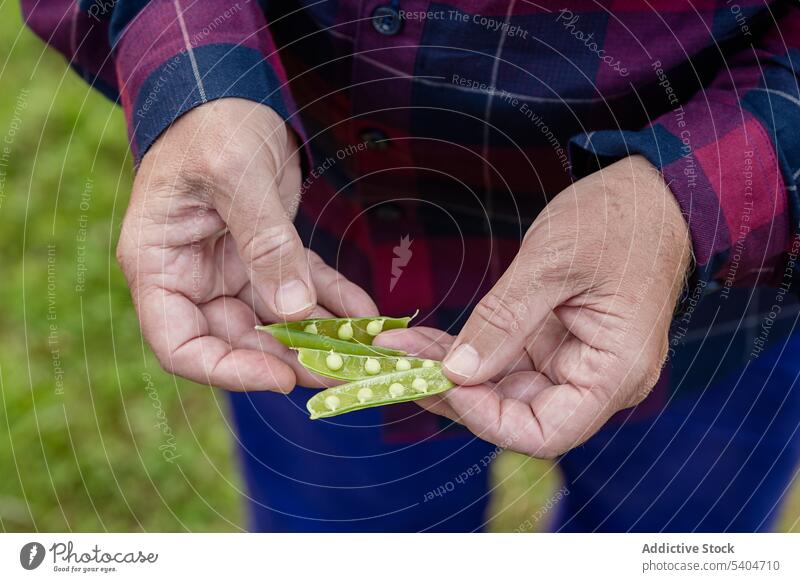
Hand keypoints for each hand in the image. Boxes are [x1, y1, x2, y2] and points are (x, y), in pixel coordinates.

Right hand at [117, 98, 376, 390]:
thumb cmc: (215, 124)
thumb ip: (264, 241)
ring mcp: (230, 270)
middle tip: (343, 373)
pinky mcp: (267, 257)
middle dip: (290, 360)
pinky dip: (334, 303)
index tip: (280, 378)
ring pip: (276, 322)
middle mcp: (192, 277)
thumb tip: (293, 309)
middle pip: (237, 341)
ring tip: (364, 354)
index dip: (227, 370)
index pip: (180, 345)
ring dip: (320, 339)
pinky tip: (367, 315)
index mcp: (159, 264)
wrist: (234, 94)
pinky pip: (303, 289)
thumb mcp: (235, 173)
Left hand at [378, 156, 690, 456]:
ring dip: (451, 372)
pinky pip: (504, 361)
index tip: (442, 381)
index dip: (487, 419)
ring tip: (401, 350)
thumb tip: (458, 372)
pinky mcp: (554, 344)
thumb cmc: (620, 220)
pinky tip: (426, 340)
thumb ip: (504, 320)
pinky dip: (466, 352)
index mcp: (614, 372)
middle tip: (398, 365)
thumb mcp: (553, 263)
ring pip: (502, 389)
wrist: (650, 193)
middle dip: (454, 392)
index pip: (544, 433)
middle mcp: (595, 380)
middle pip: (516, 414)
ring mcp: (573, 363)